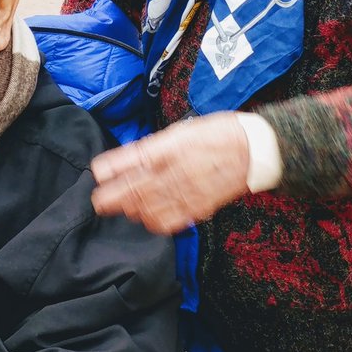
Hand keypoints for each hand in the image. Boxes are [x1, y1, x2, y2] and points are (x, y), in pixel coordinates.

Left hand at [90, 112, 250, 233]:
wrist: (253, 150)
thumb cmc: (218, 133)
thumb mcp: (182, 130)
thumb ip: (156, 147)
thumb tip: (133, 159)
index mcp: (169, 147)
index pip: (131, 160)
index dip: (111, 169)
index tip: (97, 174)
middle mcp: (174, 170)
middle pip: (134, 189)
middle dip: (112, 198)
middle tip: (98, 202)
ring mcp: (186, 191)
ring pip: (148, 208)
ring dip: (132, 209)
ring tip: (122, 208)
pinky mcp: (198, 206)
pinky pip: (169, 220)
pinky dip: (154, 221)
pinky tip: (149, 217)